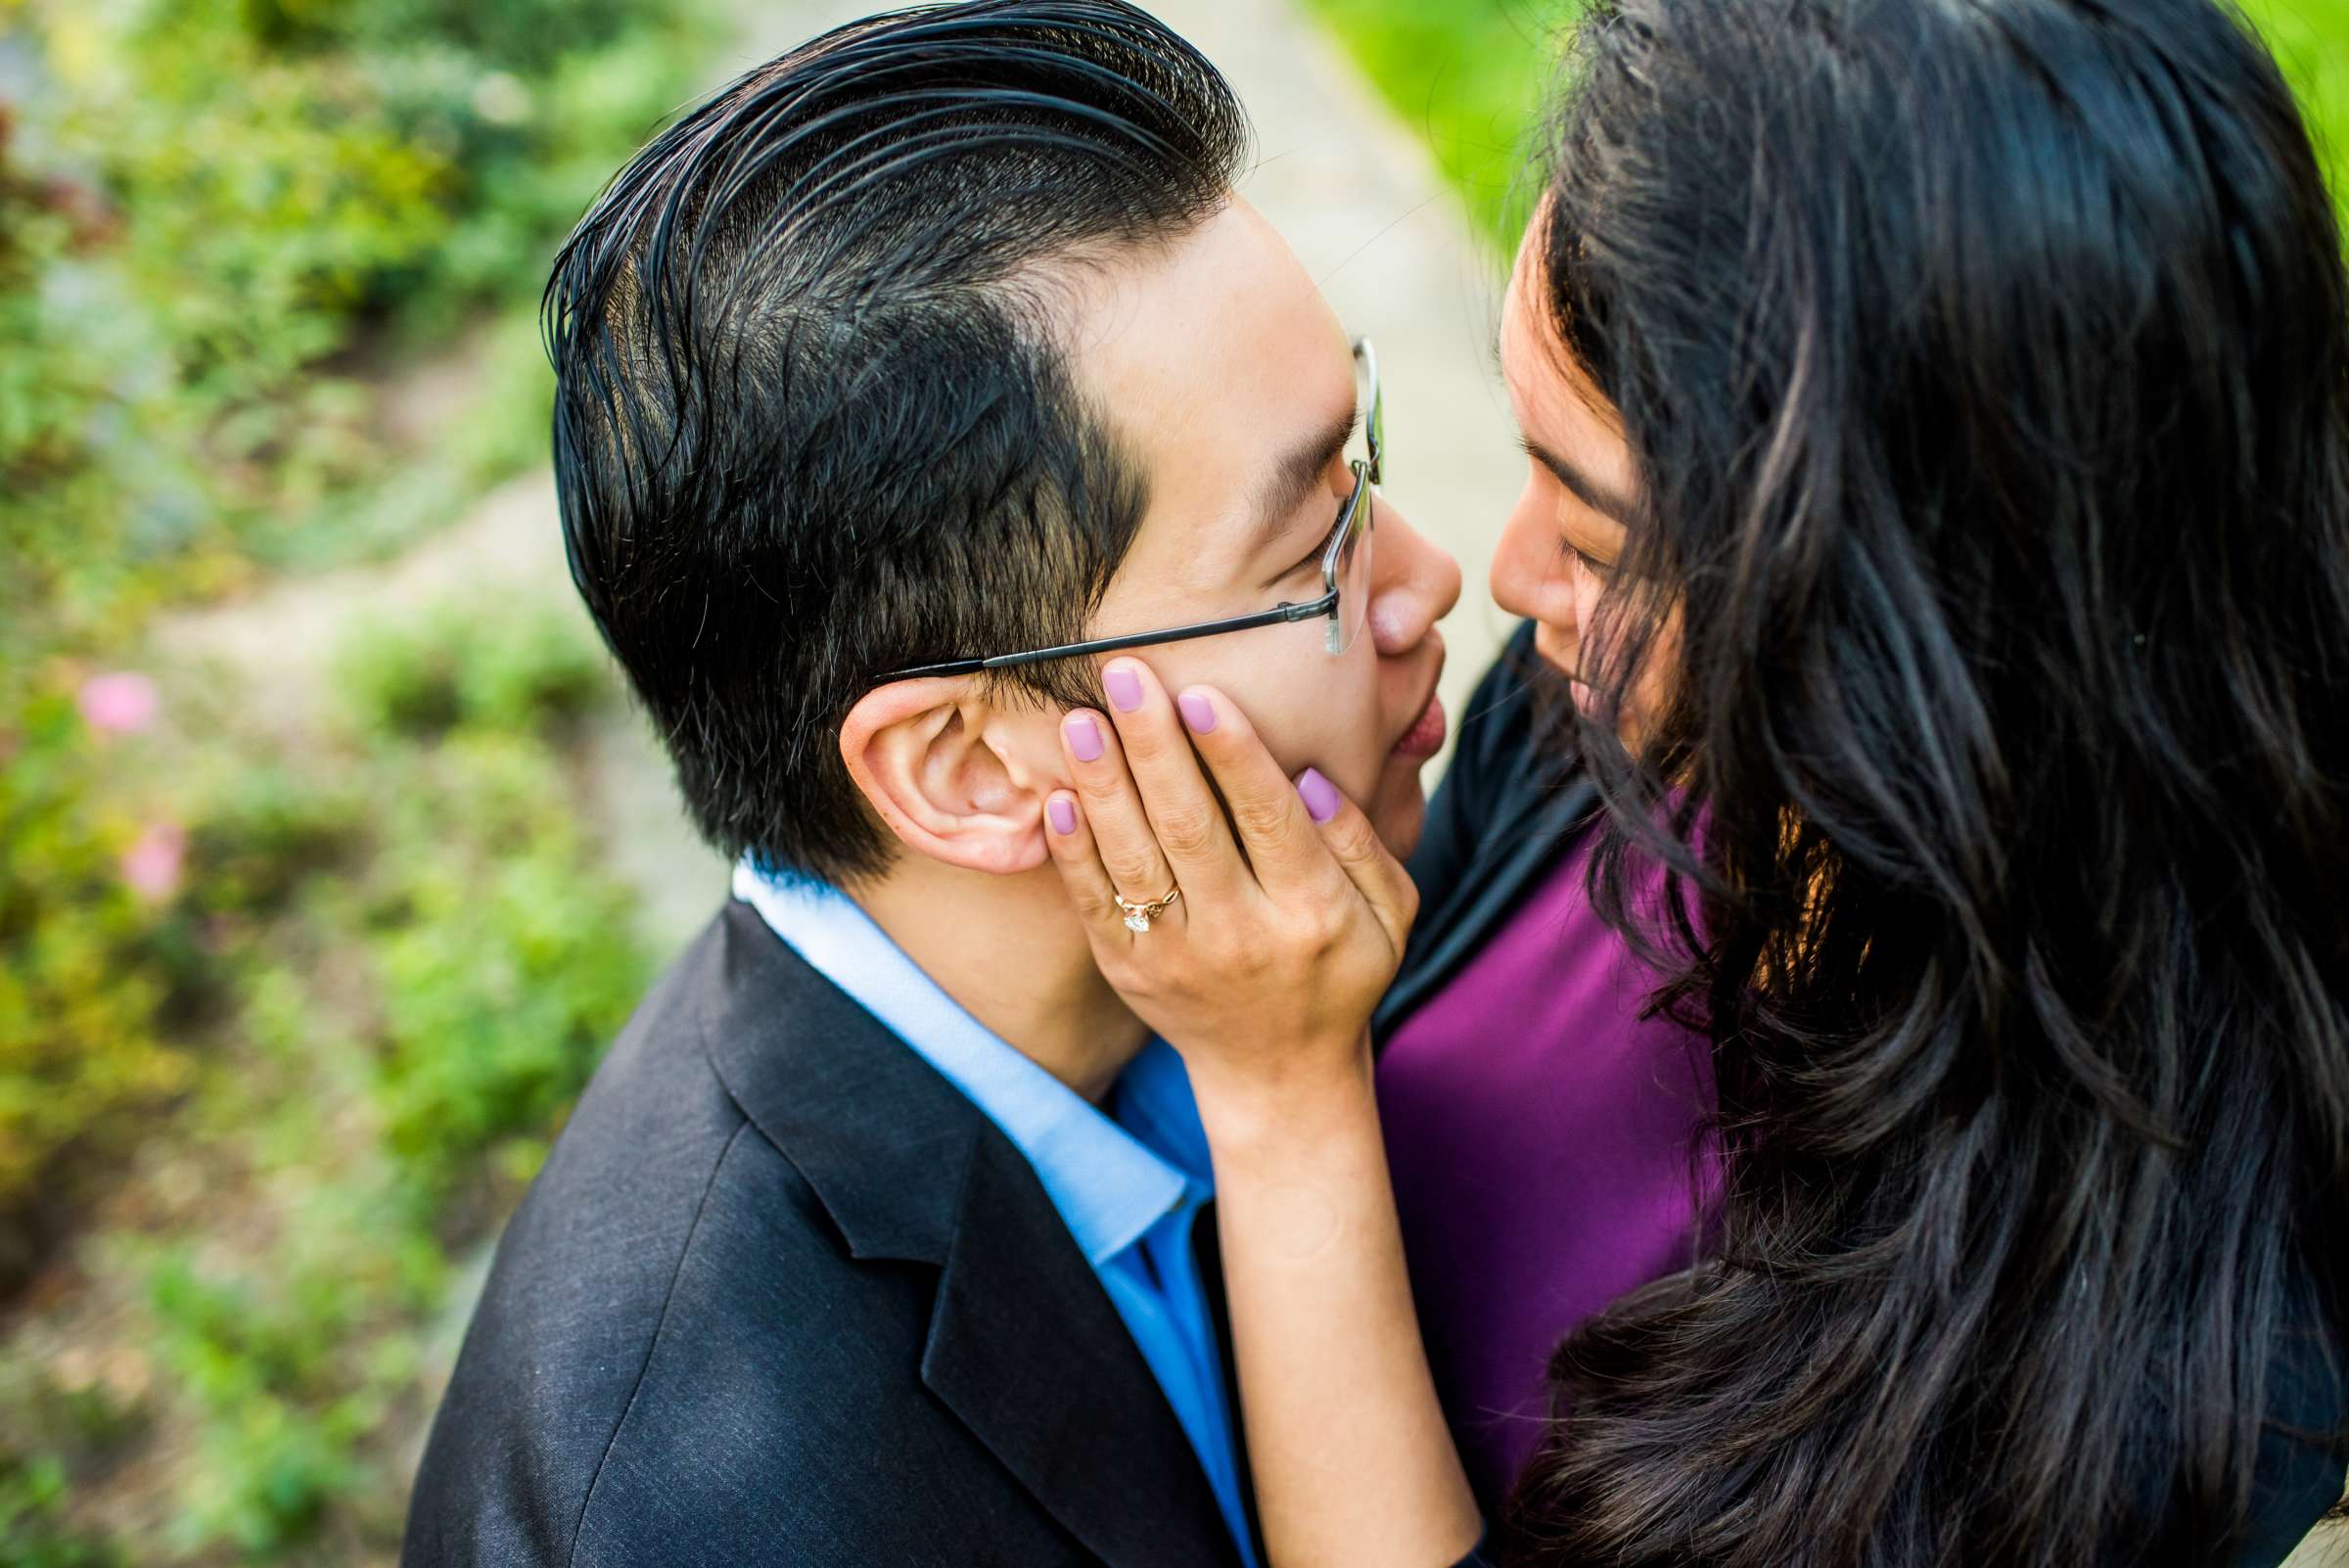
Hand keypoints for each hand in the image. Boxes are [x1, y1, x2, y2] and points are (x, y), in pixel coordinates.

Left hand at [1043, 657, 1418, 1124]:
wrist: (1278, 1073)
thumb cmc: (1342, 971)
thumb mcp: (1392, 915)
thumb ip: (1361, 844)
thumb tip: (1308, 779)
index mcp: (1312, 913)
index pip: (1267, 819)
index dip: (1233, 753)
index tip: (1202, 692)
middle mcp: (1241, 934)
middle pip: (1190, 826)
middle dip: (1154, 745)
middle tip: (1125, 675)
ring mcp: (1176, 957)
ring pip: (1133, 858)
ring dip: (1103, 785)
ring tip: (1081, 720)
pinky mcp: (1128, 971)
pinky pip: (1094, 903)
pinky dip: (1073, 850)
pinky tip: (1061, 795)